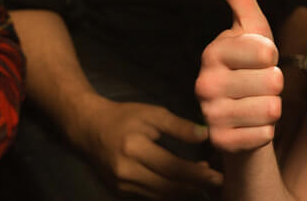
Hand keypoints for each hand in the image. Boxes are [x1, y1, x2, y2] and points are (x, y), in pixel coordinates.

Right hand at [72, 94, 222, 198]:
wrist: (89, 128)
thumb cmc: (123, 117)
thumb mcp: (152, 114)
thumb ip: (178, 126)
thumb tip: (205, 135)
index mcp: (135, 148)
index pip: (172, 166)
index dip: (196, 173)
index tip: (217, 174)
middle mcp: (127, 171)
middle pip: (168, 185)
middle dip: (194, 186)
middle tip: (216, 182)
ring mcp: (122, 184)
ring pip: (160, 195)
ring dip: (183, 192)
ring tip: (203, 185)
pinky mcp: (120, 191)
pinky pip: (150, 196)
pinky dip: (168, 193)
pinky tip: (183, 186)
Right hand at [196, 0, 283, 152]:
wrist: (241, 117)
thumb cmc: (250, 66)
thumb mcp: (250, 26)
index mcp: (212, 52)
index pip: (265, 51)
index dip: (272, 55)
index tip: (260, 59)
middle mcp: (204, 83)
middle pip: (272, 81)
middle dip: (275, 84)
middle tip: (258, 85)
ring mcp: (210, 114)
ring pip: (270, 109)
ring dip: (272, 108)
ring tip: (256, 104)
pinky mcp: (220, 142)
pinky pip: (263, 135)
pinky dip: (265, 132)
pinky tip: (252, 126)